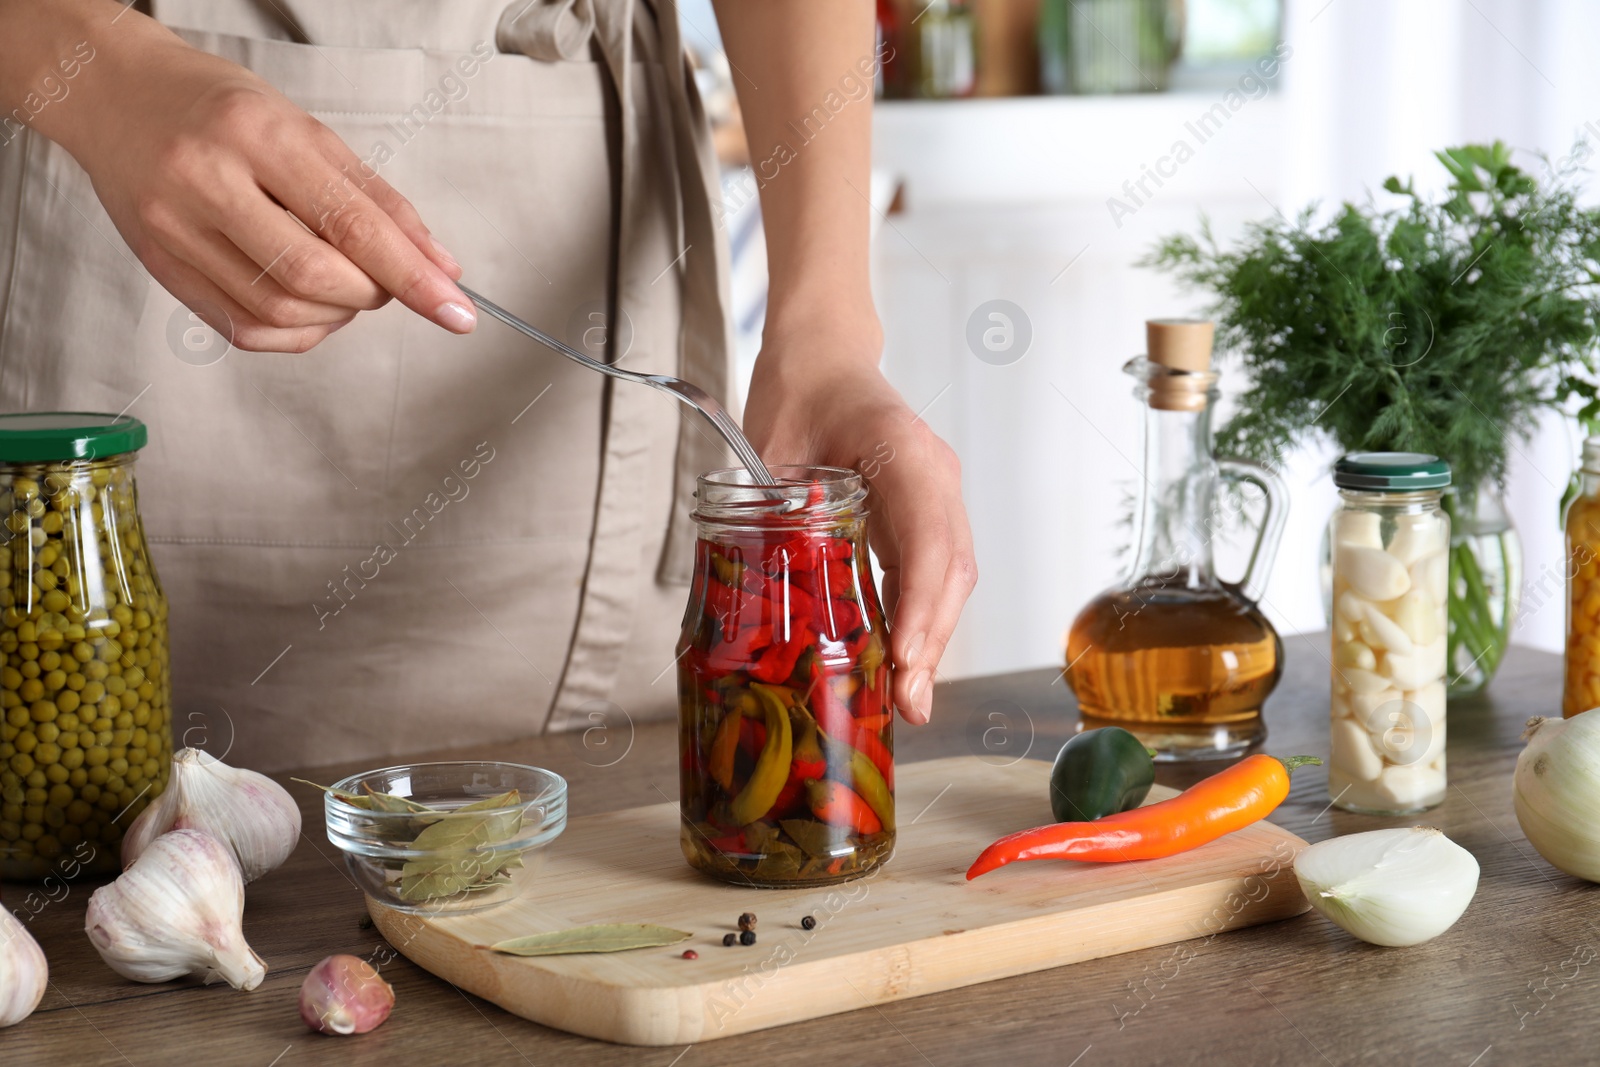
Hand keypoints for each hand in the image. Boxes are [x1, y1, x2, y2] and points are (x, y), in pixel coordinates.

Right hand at [44, 13, 470, 351]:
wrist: (114, 94)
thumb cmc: (218, 108)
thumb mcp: (306, 130)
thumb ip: (376, 200)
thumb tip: (439, 266)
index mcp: (257, 134)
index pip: (352, 224)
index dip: (413, 277)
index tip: (456, 309)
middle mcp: (208, 182)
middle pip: (314, 275)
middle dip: (371, 293)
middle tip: (384, 281)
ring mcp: (176, 230)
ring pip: (280, 311)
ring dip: (336, 314)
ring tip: (344, 286)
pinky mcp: (160, 268)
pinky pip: (244, 328)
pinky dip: (297, 331)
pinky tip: (309, 306)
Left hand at [743, 321, 976, 725]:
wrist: (823, 358)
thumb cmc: (797, 390)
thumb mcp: (768, 447)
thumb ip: (770, 513)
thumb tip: (754, 598)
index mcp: (901, 449)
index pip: (927, 534)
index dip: (919, 601)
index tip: (902, 655)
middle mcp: (934, 472)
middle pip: (951, 567)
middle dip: (931, 640)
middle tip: (906, 702)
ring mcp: (936, 495)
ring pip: (949, 577)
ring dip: (931, 639)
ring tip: (906, 699)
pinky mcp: (924, 516)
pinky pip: (931, 574)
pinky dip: (918, 620)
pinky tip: (898, 664)